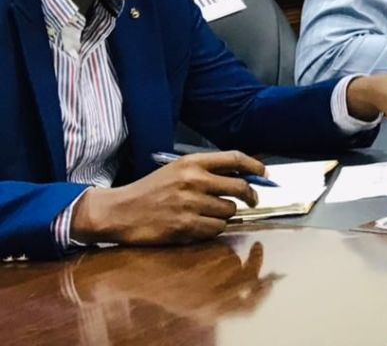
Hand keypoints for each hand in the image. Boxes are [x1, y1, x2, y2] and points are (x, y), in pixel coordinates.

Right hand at [70, 151, 261, 245]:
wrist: (119, 211)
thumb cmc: (151, 190)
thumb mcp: (177, 170)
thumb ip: (208, 170)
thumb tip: (243, 175)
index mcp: (192, 163)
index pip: (235, 159)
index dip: (255, 166)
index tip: (265, 174)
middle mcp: (194, 181)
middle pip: (240, 187)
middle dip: (251, 196)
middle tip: (252, 200)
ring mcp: (190, 204)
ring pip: (229, 211)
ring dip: (225, 214)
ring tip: (208, 213)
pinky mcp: (185, 226)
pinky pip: (216, 229)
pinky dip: (214, 228)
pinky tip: (200, 225)